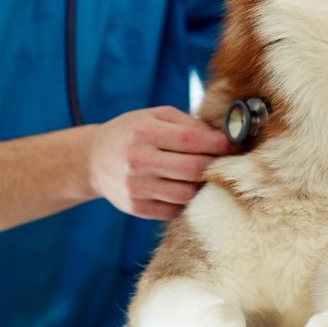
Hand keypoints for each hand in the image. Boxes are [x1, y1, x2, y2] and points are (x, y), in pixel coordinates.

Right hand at [88, 106, 231, 219]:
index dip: (219, 144)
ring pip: (186, 193)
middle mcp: (136, 160)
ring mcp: (134, 187)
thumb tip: (224, 137)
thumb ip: (189, 124)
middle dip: (215, 165)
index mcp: (143, 132)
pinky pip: (174, 209)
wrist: (93, 160)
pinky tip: (187, 188)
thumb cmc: (133, 133)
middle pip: (192, 169)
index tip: (234, 144)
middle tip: (226, 162)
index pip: (191, 140)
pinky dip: (186, 201)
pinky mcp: (135, 207)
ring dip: (202, 185)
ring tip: (206, 175)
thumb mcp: (155, 117)